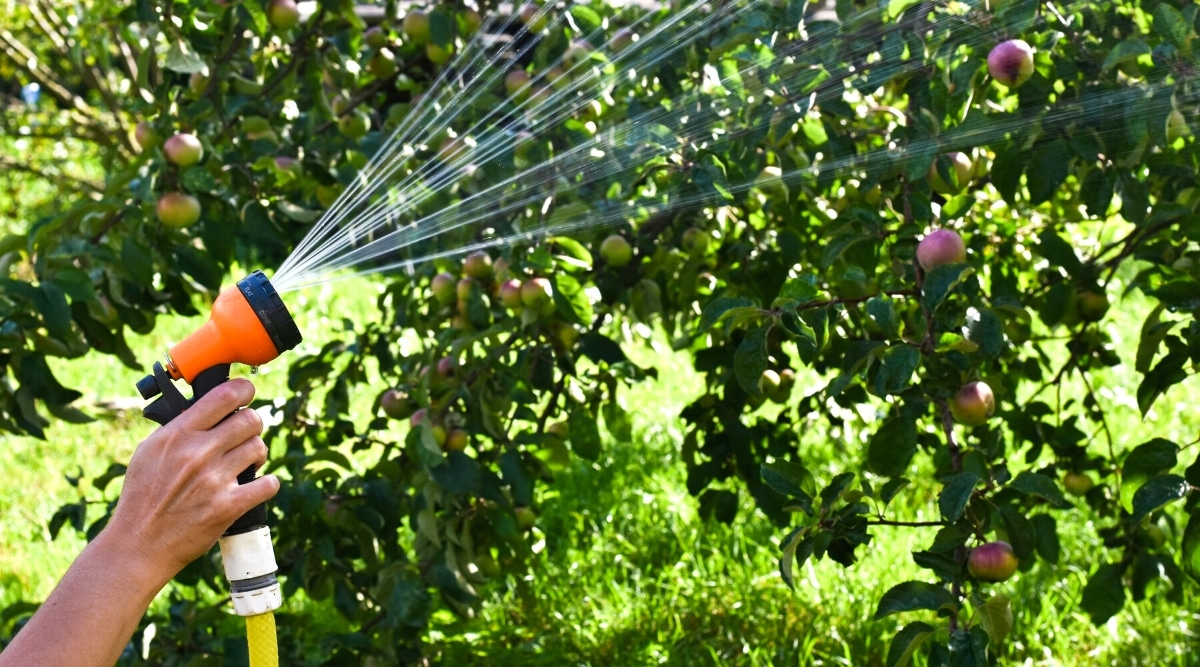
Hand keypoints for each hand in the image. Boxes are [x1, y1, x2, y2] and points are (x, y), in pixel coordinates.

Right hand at [104, 378, 279, 584]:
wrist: (139, 544)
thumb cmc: (142, 497)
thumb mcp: (149, 452)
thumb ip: (178, 429)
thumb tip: (208, 408)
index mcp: (178, 434)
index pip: (224, 395)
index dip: (244, 389)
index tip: (247, 392)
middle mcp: (197, 453)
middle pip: (250, 419)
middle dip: (252, 425)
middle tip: (245, 436)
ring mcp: (214, 480)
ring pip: (259, 448)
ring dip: (257, 454)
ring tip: (246, 463)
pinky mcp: (228, 506)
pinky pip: (268, 483)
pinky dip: (266, 484)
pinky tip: (255, 486)